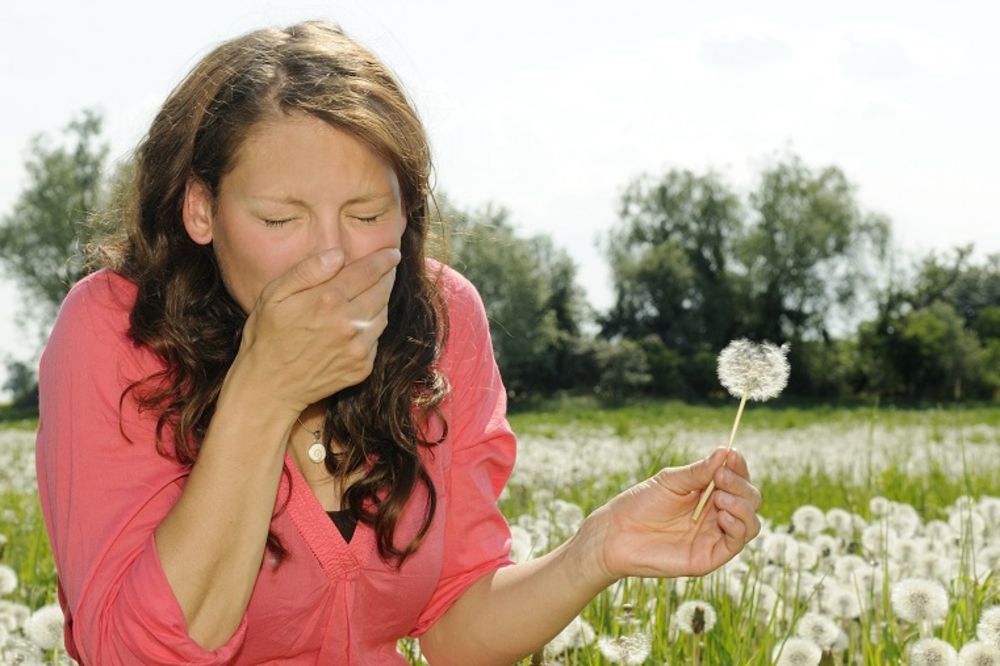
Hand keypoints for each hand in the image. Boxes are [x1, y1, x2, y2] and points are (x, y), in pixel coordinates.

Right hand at [234, 246, 400, 413]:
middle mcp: (349, 323)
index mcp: (327, 300)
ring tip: (373, 292)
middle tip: (387, 268)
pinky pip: (377, 339)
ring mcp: (358, 348)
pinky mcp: (362, 367)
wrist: (269, 387)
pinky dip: (373, 327)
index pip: (368, 271)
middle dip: (387, 276)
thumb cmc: (266, 337)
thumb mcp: (274, 295)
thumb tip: (338, 254)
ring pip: (384, 314)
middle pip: (382, 291)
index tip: (393, 252)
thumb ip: (307, 271)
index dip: (384, 259)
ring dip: (382, 301)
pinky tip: (360, 322)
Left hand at [584, 447, 761, 581]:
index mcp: (708, 493)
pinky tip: (722, 514)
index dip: (739, 467)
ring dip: (742, 505)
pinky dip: (737, 526)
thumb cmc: (640, 504)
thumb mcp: (670, 481)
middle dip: (740, 485)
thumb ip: (699, 472)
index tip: (732, 455)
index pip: (737, 479)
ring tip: (720, 497)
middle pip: (750, 499)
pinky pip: (737, 542)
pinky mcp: (711, 556)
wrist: (617, 534)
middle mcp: (716, 514)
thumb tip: (725, 452)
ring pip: (751, 522)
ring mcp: (715, 536)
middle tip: (721, 477)